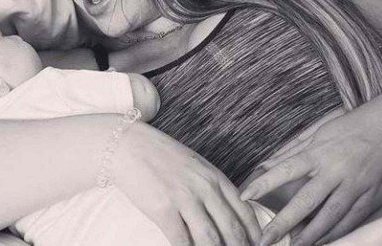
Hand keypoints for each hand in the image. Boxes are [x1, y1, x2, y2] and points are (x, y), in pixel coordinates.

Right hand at [114, 122, 261, 245]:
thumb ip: (212, 187)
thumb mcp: (195, 166)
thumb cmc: (160, 156)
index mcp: (215, 176)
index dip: (254, 235)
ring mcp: (184, 198)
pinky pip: (182, 241)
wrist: (127, 144)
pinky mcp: (163, 209)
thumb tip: (227, 216)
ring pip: (211, 240)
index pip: (245, 212)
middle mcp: (204, 187)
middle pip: (232, 230)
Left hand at [240, 101, 381, 245]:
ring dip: (308, 236)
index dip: (263, 184)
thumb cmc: (354, 126)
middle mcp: (335, 171)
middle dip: (283, 224)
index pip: (285, 170)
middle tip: (264, 240)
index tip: (244, 196)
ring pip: (328, 218)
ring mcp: (355, 187)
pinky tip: (319, 241)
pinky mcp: (371, 197)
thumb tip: (264, 164)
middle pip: (305, 202)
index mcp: (319, 152)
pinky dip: (333, 233)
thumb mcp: (319, 131)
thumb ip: (291, 151)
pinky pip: (349, 221)